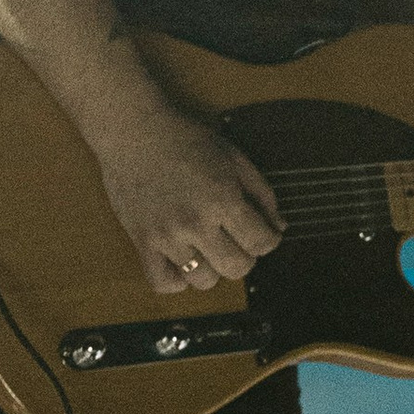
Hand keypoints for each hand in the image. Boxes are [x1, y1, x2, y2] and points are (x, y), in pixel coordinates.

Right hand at [94, 104, 284, 296]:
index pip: (261, 243)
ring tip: (206, 247)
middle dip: (245, 258)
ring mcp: (167, 236)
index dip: (269, 241)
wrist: (134, 131)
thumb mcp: (234, 158)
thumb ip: (262, 194)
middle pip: (236, 268)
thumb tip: (278, 226)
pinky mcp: (142, 241)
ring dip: (211, 268)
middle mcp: (196, 222)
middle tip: (236, 241)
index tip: (263, 234)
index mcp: (223, 199)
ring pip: (202, 280)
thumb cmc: (185, 140)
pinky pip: (163, 283)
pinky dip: (176, 280)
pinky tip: (182, 262)